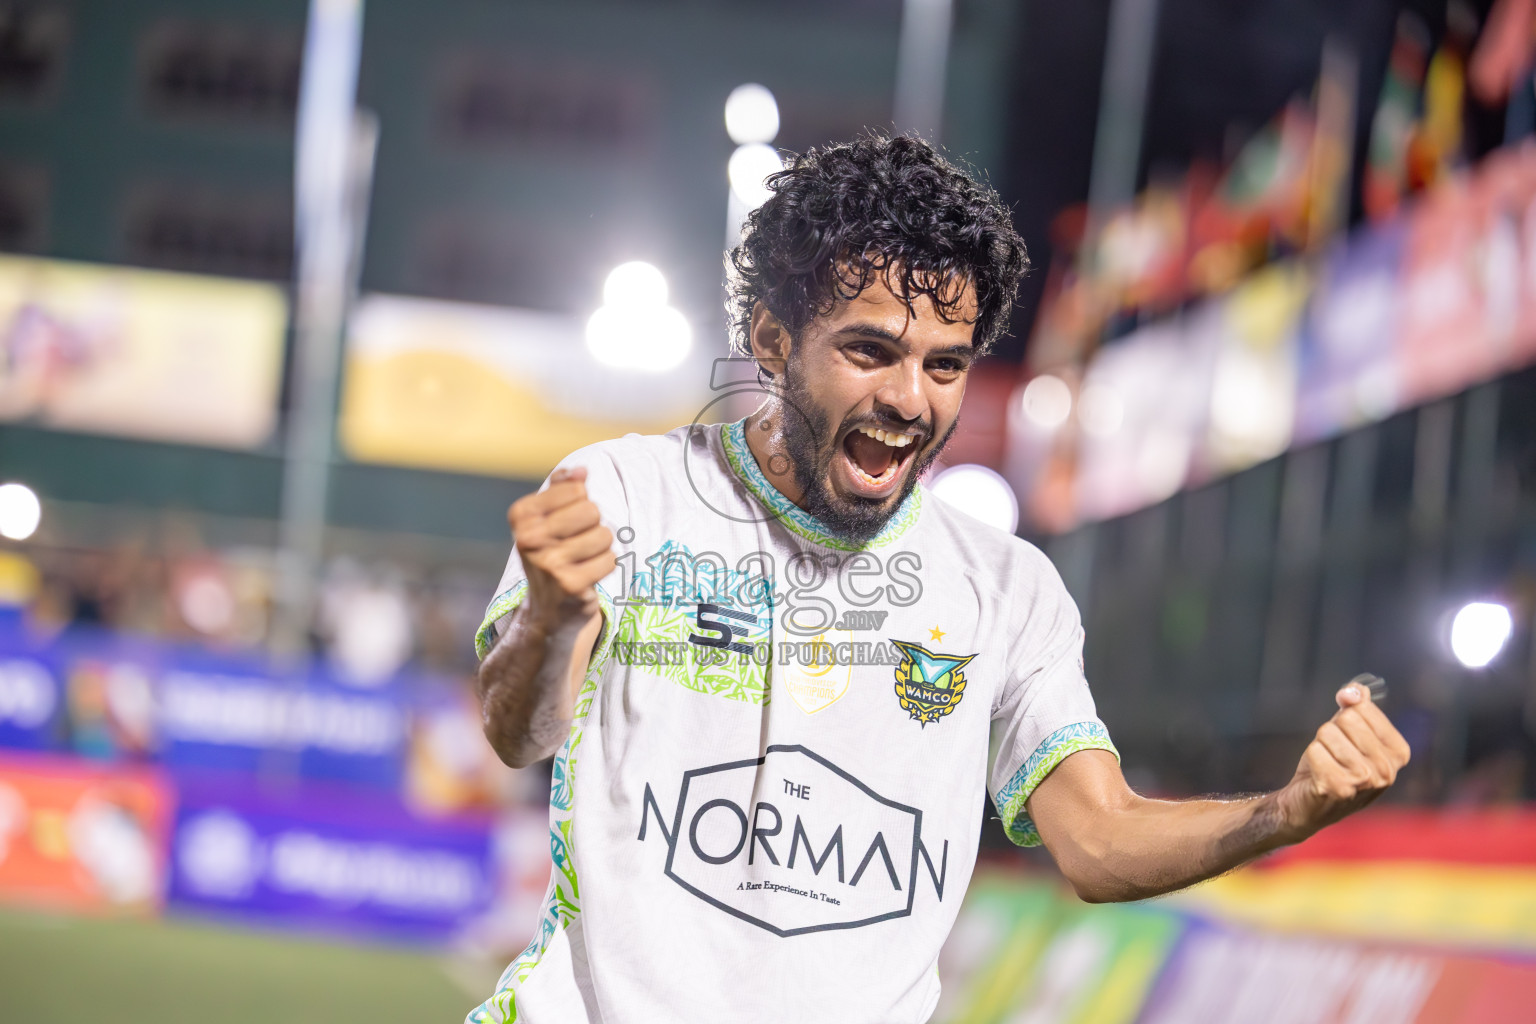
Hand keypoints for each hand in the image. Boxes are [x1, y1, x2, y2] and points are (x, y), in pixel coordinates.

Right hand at [509, 467, 614, 630]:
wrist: (551, 609)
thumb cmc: (554, 553)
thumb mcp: (549, 517)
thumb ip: (563, 487)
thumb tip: (581, 471)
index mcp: (521, 515)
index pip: (577, 490)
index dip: (582, 504)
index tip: (568, 524)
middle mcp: (528, 537)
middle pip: (591, 511)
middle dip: (594, 526)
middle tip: (579, 544)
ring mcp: (548, 562)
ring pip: (604, 535)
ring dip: (601, 548)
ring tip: (584, 559)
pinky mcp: (569, 583)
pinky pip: (610, 559)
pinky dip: (606, 566)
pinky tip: (589, 574)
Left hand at [1276, 682, 1411, 839]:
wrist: (1308, 804)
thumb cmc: (1332, 765)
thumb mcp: (1348, 733)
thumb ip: (1355, 706)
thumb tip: (1353, 691)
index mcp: (1398, 752)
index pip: (1363, 708)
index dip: (1345, 719)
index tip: (1347, 741)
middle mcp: (1388, 769)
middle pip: (1347, 719)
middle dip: (1332, 733)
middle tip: (1334, 756)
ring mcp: (1365, 780)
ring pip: (1328, 733)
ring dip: (1320, 746)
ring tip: (1326, 766)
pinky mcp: (1339, 787)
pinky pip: (1315, 750)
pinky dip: (1311, 759)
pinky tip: (1318, 777)